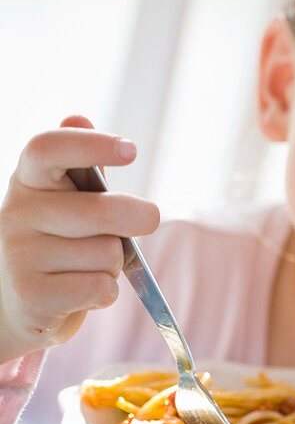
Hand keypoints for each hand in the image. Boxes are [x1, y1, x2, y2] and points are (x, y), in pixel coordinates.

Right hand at [0, 114, 159, 361]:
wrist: (21, 305)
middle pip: (101, 210)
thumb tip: (78, 118)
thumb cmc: (58, 243)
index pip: (48, 148)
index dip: (91, 145)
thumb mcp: (68, 201)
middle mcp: (15, 212)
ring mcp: (19, 255)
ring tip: (88, 266)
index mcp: (28, 180)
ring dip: (113, 263)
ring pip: (106, 253)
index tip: (131, 150)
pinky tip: (82, 292)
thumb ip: (82, 166)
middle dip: (138, 217)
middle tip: (149, 219)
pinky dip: (106, 292)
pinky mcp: (32, 295)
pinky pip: (100, 287)